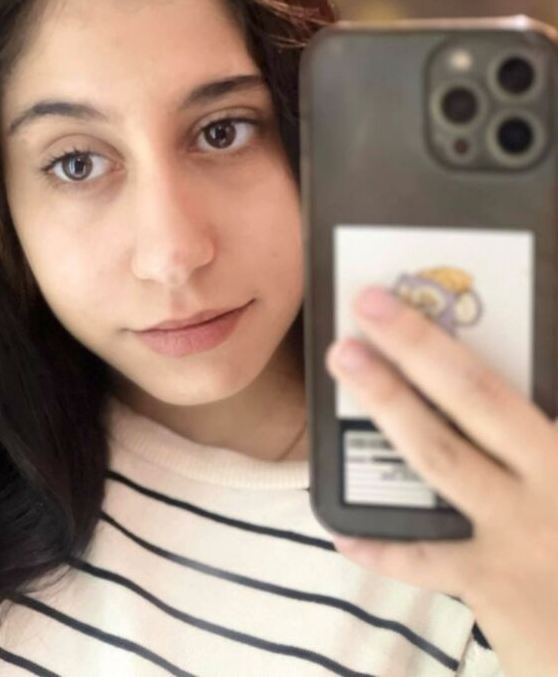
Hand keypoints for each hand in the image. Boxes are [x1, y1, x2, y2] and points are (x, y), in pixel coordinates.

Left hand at [325, 285, 557, 676]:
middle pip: (477, 394)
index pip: (513, 379)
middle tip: (371, 303)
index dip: (461, 336)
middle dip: (418, 344)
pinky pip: (426, 558)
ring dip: (388, 403)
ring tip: (345, 360)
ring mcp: (524, 531)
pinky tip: (343, 530)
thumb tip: (512, 382)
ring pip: (441, 455)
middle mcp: (553, 478)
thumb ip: (533, 434)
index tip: (419, 297)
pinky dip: (383, 546)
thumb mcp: (554, 472)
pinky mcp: (497, 583)